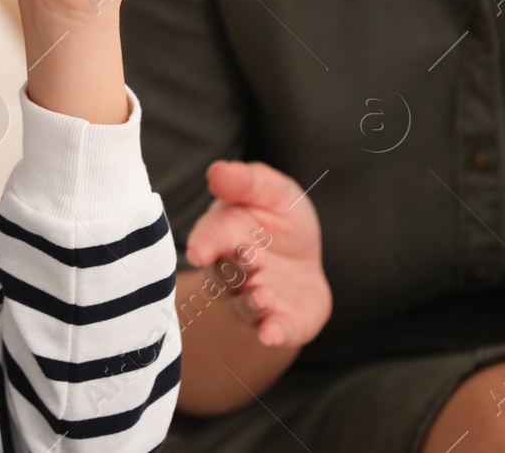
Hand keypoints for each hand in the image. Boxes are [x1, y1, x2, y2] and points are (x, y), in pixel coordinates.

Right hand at [185, 160, 332, 347]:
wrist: (304, 260)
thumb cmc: (278, 219)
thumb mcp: (271, 191)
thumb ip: (245, 182)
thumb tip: (216, 171)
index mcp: (222, 237)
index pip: (206, 242)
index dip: (202, 246)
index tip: (200, 251)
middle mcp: (230, 274)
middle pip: (224, 276)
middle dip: (237, 268)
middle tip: (254, 256)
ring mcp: (252, 302)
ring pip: (243, 307)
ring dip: (251, 303)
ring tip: (264, 295)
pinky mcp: (278, 323)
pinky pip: (271, 331)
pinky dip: (270, 333)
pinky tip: (272, 334)